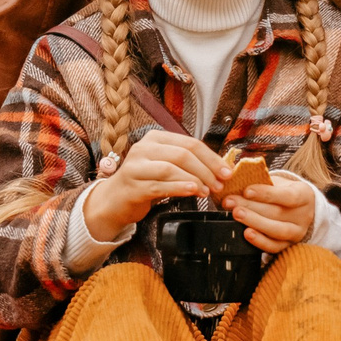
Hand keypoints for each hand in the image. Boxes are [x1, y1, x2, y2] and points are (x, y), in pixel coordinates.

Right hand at [83, 128, 224, 239]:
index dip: (211, 157)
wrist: (114, 201)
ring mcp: (135, 166)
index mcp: (155, 139)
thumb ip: (187, 164)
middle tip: (219, 184)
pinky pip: (160, 185)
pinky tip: (193, 191)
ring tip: (208, 190)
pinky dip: (179, 188)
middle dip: (206, 170)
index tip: (227, 171)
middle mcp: (143, 148)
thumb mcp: (165, 166)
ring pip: (171, 168)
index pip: (189, 143)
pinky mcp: (132, 186)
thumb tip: (219, 168)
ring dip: (194, 179)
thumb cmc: (144, 182)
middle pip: (182, 154)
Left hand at [227, 172, 315, 254]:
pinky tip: (246, 234)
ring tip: (237, 215)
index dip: (266, 194)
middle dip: (251, 207)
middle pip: (277, 213)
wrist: (298, 210)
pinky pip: (274, 246)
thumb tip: (234, 174)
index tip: (246, 190)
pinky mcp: (288, 245)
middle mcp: (304, 215)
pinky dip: (260, 241)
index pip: (287, 195)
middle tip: (230, 202)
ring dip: (254, 223)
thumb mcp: (279, 182)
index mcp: (304, 195)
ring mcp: (297, 232)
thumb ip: (262, 179)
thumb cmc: (283, 192)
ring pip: (277, 231)